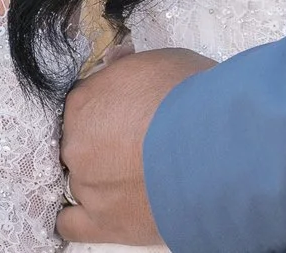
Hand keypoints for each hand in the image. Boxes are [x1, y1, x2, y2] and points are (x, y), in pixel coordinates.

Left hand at [58, 46, 214, 245]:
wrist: (214, 147)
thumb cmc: (192, 98)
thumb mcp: (159, 62)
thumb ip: (129, 71)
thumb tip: (120, 65)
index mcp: (85, 102)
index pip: (85, 105)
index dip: (109, 110)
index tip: (129, 115)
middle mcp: (76, 143)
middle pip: (81, 143)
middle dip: (105, 143)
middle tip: (139, 145)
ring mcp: (87, 184)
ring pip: (82, 180)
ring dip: (103, 177)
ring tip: (138, 177)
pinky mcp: (103, 222)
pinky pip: (71, 224)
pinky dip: (79, 219)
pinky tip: (98, 210)